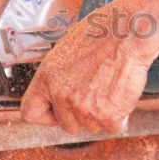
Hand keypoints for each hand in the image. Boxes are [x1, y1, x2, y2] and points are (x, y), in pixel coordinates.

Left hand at [20, 12, 156, 133]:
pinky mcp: (106, 114)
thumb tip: (64, 91)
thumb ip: (60, 77)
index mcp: (47, 77)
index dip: (47, 115)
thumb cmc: (102, 33)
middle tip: (96, 95)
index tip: (59, 111)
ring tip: (110, 89)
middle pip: (67, 125)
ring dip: (102, 114)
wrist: (127, 32)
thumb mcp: (67, 50)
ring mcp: (83, 107)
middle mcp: (61, 95)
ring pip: (92, 127)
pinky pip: (112, 127)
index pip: (31, 112)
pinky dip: (120, 116)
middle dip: (82, 115)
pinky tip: (121, 94)